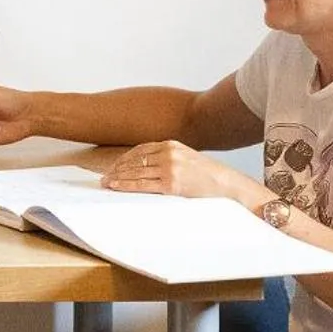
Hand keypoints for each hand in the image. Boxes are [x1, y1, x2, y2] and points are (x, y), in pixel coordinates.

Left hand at [101, 140, 252, 201]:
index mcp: (172, 144)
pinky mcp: (171, 184)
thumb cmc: (209, 177)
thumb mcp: (188, 160)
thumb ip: (169, 159)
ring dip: (118, 177)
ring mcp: (169, 168)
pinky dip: (126, 185)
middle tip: (104, 176)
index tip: (114, 166)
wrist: (228, 185)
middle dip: (117, 168)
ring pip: (135, 172)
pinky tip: (116, 187)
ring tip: (106, 183)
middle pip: (135, 159)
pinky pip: (142, 184)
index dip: (124, 159)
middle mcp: (168, 153)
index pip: (140, 150)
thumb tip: (148, 168)